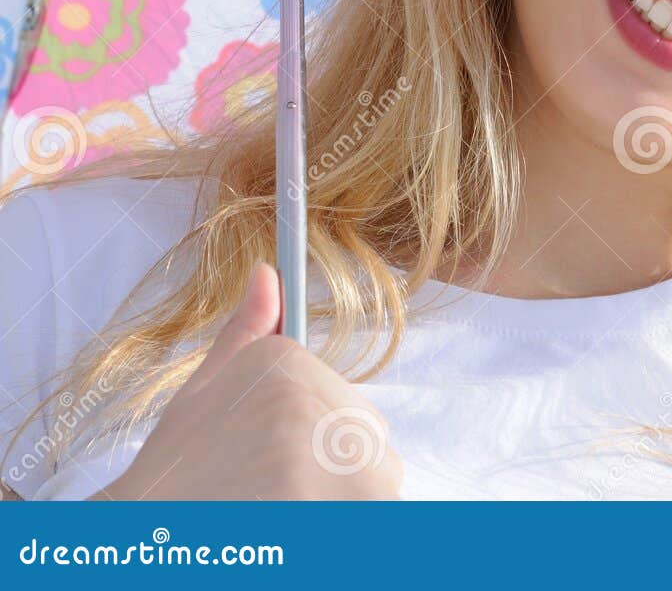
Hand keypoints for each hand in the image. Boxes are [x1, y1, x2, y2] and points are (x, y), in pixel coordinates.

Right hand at [94, 263, 401, 499]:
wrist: (149, 543)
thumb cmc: (176, 479)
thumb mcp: (202, 397)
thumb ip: (247, 335)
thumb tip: (268, 273)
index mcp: (286, 368)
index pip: (336, 396)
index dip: (299, 435)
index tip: (269, 456)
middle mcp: (321, 407)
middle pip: (358, 433)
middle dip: (324, 463)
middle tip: (268, 488)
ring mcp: (343, 463)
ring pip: (372, 473)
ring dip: (338, 493)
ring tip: (278, 507)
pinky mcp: (358, 510)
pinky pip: (376, 507)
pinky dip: (345, 517)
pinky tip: (294, 525)